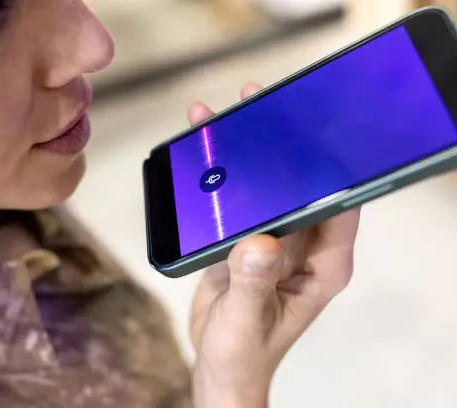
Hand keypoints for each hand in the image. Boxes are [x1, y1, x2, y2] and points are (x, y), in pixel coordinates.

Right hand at [187, 83, 359, 407]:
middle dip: (280, 145)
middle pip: (298, 185)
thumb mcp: (247, 319)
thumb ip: (252, 280)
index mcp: (322, 263)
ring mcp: (273, 242)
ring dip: (245, 156)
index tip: (311, 125)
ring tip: (222, 119)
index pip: (338, 203)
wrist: (220, 365)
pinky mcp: (245, 242)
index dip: (330, 163)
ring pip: (264, 189)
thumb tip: (258, 241)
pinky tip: (201, 154)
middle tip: (259, 104)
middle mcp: (302, 246)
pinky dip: (220, 180)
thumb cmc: (244, 353)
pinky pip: (236, 203)